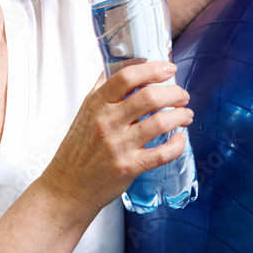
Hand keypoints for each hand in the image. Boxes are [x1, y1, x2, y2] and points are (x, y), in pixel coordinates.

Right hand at [39, 62, 192, 214]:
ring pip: (160, 122)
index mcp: (97, 104)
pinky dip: (177, 144)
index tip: (168, 68)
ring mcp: (119, 146)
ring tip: (186, 115)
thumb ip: (102, 89)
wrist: (66, 187)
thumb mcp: (84, 112)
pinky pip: (162, 153)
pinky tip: (180, 138)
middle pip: (149, 97)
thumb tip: (118, 65)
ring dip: (180, 116)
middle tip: (182, 95)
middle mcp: (107, 122)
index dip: (153, 69)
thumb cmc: (77, 150)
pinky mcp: (129, 167)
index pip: (127, 76)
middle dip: (174, 93)